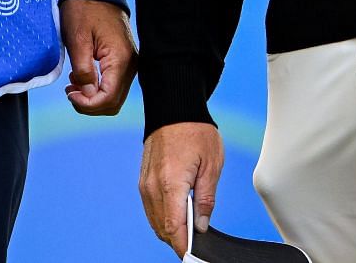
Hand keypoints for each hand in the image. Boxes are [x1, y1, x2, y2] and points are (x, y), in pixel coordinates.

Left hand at [61, 0, 136, 115]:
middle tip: (69, 92)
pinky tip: (81, 76)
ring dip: (93, 97)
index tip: (69, 94)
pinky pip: (114, 83)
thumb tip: (88, 95)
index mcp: (120, 59)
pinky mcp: (124, 58)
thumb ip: (84, 71)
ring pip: (114, 95)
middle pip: (114, 102)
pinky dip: (98, 87)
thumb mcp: (77, 41)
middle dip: (90, 104)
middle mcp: (131, 63)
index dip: (87, 104)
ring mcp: (130, 61)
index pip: (109, 98)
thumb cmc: (83, 10)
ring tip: (73, 84)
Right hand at [139, 121, 224, 254]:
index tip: (192, 256)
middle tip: (195, 247)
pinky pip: (151, 208)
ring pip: (155, 221)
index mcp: (171, 183)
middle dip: (178, 241)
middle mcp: (153, 187)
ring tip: (189, 234)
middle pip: (162, 228)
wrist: (174, 108)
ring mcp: (145, 184)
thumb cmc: (196, 132)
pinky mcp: (143, 180)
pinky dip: (162, 218)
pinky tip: (177, 218)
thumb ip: (206, 198)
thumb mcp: (212, 164)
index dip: (183, 246)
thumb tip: (200, 225)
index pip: (174, 227)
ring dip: (170, 231)